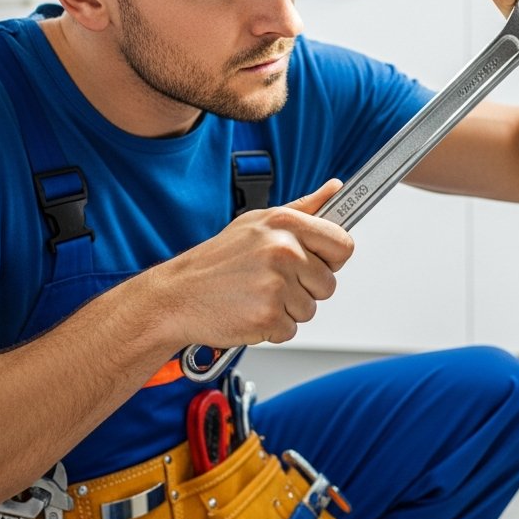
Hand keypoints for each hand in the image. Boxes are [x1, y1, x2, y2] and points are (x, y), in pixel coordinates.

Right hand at [149, 179, 351, 349]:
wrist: (175, 296)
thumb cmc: (217, 261)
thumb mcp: (257, 223)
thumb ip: (303, 208)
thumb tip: (335, 189)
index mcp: (285, 222)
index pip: (343, 244)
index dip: (331, 259)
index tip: (316, 262)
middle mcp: (283, 249)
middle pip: (328, 283)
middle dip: (305, 289)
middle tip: (270, 282)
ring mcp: (276, 283)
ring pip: (310, 309)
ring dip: (287, 310)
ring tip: (255, 295)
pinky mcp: (268, 314)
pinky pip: (290, 329)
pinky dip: (272, 328)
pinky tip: (249, 311)